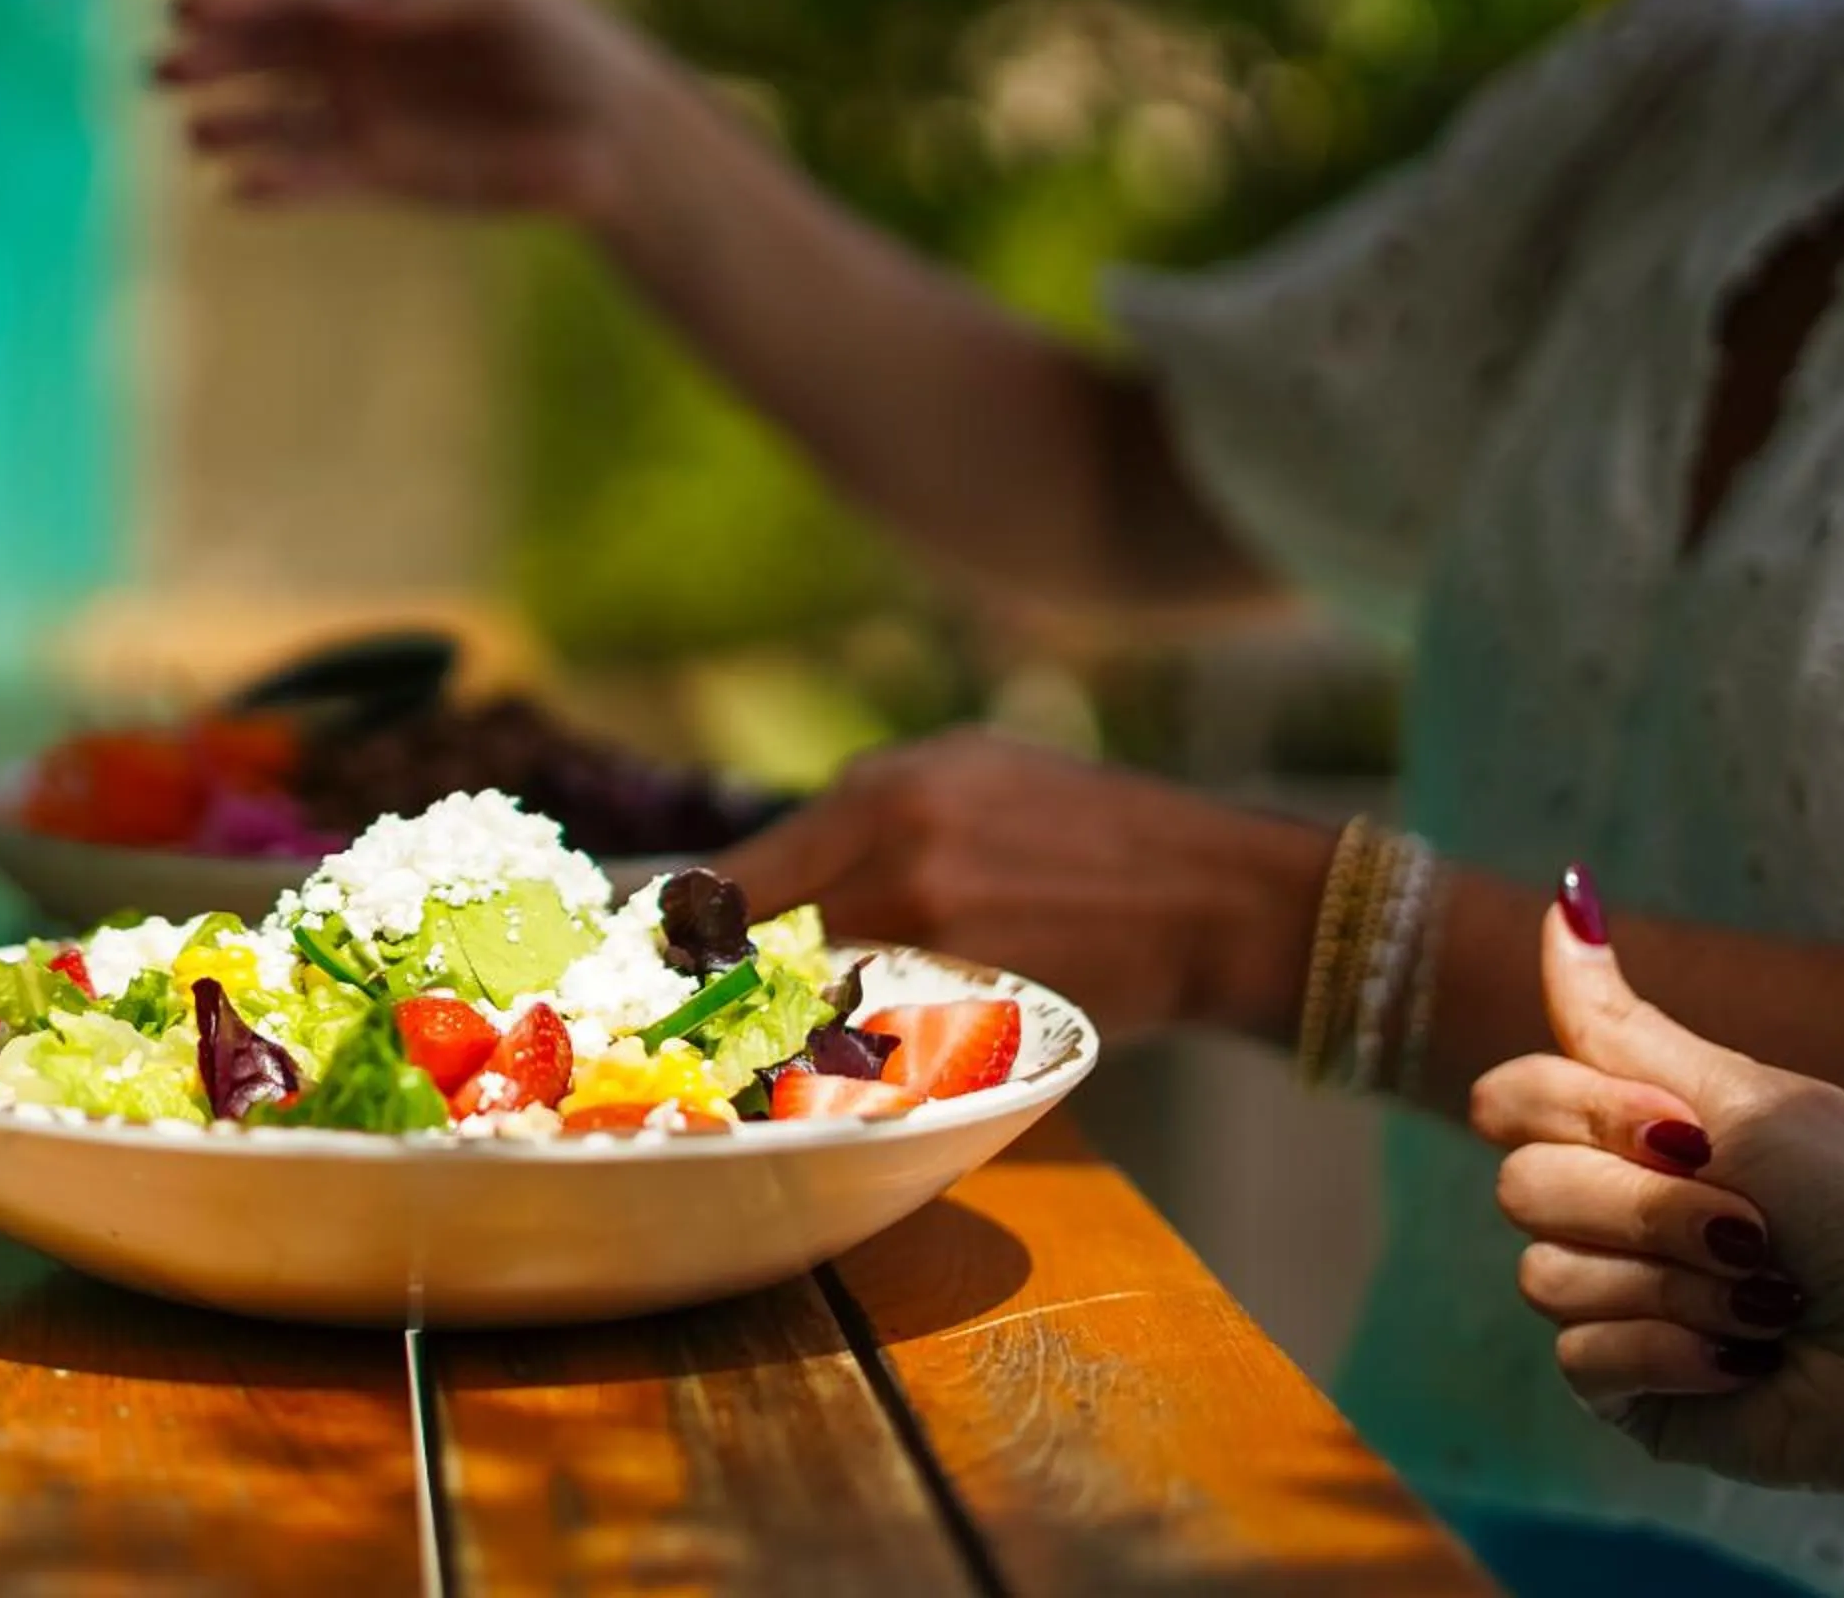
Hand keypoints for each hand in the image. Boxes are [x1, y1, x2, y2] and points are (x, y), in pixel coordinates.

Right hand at [156, 0, 668, 226]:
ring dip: (230, 120)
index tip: (191, 4)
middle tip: (161, 66)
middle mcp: (357, 47)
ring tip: (193, 132)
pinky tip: (236, 187)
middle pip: (266, 47)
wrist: (609, 135)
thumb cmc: (564, 47)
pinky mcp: (378, 172)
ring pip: (274, 115)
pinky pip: (311, 176)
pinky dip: (275, 182)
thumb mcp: (502, 2)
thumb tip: (344, 2)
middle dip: (212, 54)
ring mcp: (362, 110)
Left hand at [713, 731, 1330, 1041]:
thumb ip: (863, 815)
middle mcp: (893, 859)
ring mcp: (932, 941)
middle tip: (673, 1013)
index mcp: (881, 792)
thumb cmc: (1086, 827)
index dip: (666, 923)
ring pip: (804, 1005)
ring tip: (750, 1046)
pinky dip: (846, 1061)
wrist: (1216, 898)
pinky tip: (838, 1071)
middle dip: (707, 984)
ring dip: (773, 1031)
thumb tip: (760, 871)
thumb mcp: (966, 772)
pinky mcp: (974, 1011)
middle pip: (750, 948)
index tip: (627, 952)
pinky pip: (876, 1048)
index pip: (729, 874)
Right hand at [1470, 871, 1843, 1494]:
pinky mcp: (1623, 1384)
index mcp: (1630, 1131)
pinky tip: (1743, 1360)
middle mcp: (1607, 1209)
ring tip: (1768, 1307)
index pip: (1509, 1096)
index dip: (1585, 1113)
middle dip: (1649, 1211)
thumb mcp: (1747, 1099)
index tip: (1684, 1126)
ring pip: (1546, 1275)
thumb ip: (1624, 1022)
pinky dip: (1673, 1353)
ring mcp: (1609, 1297)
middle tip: (1752, 1231)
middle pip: (1521, 1187)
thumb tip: (1568, 893)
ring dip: (1677, 1289)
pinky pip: (1580, 1357)